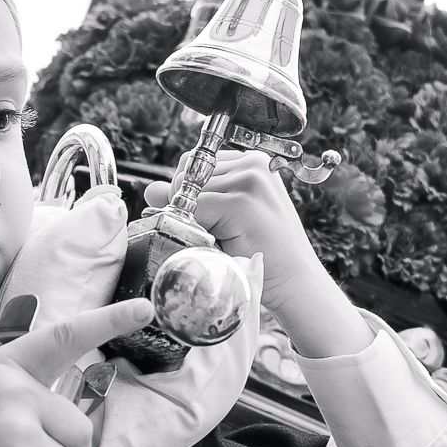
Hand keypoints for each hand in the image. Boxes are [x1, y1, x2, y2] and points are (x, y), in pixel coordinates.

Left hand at [145, 153, 366, 357]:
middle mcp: (253, 163)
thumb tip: (150, 189)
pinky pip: (197, 208)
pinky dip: (201, 229)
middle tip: (217, 233)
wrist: (296, 283)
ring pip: (190, 191)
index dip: (188, 192)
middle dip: (189, 205)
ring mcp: (250, 178)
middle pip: (188, 173)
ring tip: (226, 239)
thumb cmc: (263, 254)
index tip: (208, 219)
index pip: (196, 163)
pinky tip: (226, 243)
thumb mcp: (224, 222)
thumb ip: (190, 202)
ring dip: (196, 220)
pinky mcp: (244, 198)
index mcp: (252, 162)